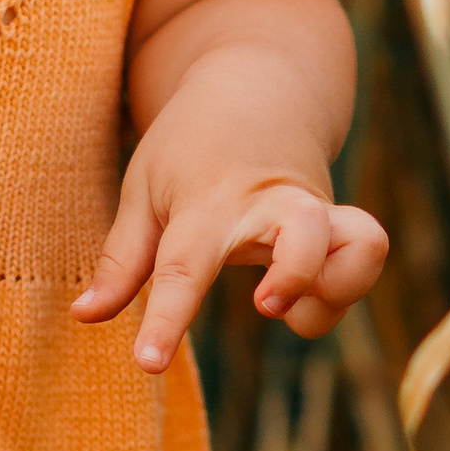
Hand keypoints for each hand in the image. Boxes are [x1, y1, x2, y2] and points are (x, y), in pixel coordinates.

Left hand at [75, 147, 389, 370]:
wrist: (256, 86)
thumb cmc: (188, 147)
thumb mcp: (142, 191)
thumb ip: (121, 261)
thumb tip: (82, 317)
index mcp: (207, 200)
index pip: (185, 265)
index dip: (168, 319)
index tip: (148, 364)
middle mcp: (269, 205)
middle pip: (305, 234)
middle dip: (297, 274)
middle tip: (265, 305)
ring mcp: (315, 212)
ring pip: (361, 243)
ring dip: (337, 286)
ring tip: (291, 308)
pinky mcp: (342, 224)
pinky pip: (367, 255)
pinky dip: (346, 287)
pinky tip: (305, 300)